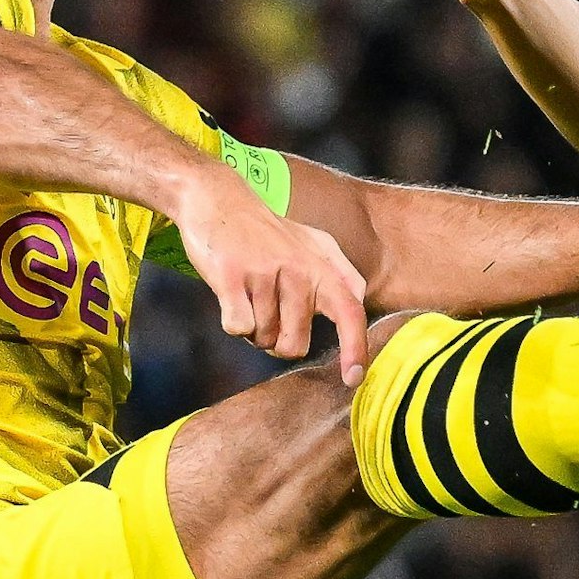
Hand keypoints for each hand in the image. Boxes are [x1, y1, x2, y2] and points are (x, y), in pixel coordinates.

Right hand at [175, 171, 370, 376]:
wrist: (218, 199)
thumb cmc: (266, 232)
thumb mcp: (313, 243)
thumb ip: (340, 273)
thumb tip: (359, 300)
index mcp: (323, 267)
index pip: (352, 313)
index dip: (356, 349)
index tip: (353, 379)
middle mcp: (301, 270)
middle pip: (294, 344)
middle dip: (277, 340)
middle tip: (266, 309)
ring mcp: (267, 273)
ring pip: (262, 338)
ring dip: (252, 326)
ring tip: (248, 292)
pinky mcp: (232, 277)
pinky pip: (237, 327)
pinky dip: (231, 321)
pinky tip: (230, 294)